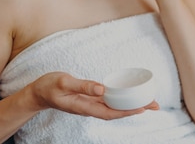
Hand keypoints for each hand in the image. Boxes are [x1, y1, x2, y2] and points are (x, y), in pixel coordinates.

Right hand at [30, 72, 158, 119]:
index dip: (127, 111)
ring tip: (149, 102)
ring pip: (115, 107)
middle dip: (136, 109)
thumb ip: (83, 85)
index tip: (143, 108)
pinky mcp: (90, 99)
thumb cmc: (49, 86)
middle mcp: (90, 108)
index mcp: (84, 106)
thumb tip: (102, 88)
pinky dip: (122, 100)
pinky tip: (130, 97)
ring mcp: (90, 104)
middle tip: (155, 105)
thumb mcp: (64, 82)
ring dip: (131, 105)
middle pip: (117, 112)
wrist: (38, 92)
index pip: (110, 112)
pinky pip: (110, 102)